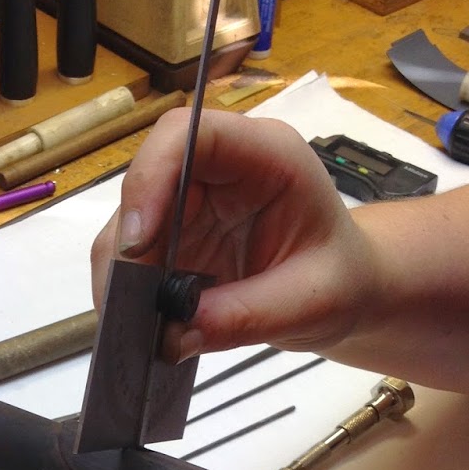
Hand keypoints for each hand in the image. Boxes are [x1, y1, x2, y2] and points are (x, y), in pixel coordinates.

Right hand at [91, 110, 378, 364]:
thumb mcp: (309, 303)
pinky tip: (144, 322)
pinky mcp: (177, 234)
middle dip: (128, 245)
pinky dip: (130, 291)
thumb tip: (173, 334)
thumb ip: (244, 316)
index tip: (138, 242)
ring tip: (135, 326)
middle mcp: (220, 168)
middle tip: (127, 308)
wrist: (345, 291)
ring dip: (123, 274)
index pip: (188, 135)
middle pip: (146, 182)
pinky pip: (135, 256)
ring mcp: (193, 200)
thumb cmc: (341, 281)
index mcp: (266, 155)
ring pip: (131, 223)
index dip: (150, 178)